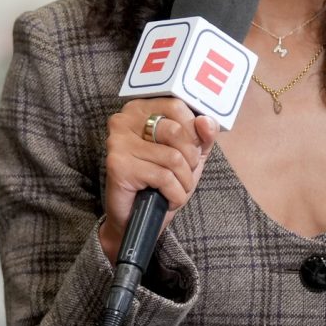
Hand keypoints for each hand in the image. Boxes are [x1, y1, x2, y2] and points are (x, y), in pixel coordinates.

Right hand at [99, 97, 219, 258]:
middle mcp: (124, 120)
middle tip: (181, 175)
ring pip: (173, 157)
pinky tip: (166, 199)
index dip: (193, 131)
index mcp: (140, 108)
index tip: (190, 150)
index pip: (177, 106)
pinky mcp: (118, 165)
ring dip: (184, 182)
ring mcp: (119, 142)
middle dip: (189, 160)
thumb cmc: (161, 183)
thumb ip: (202, 136)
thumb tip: (206, 121)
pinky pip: (163, 177)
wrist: (136, 219)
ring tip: (174, 190)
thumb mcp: (190, 155)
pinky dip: (175, 195)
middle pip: (176, 131)